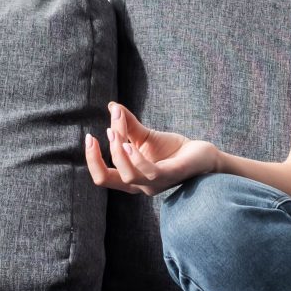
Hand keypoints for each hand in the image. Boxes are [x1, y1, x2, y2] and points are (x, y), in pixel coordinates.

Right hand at [83, 102, 219, 197]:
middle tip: (100, 134)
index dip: (91, 159)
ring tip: (114, 133)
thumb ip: (128, 126)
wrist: (202, 155)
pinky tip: (130, 144)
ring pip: (128, 176)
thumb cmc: (173, 149)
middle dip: (96, 159)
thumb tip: (111, 106)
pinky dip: (137, 159)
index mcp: (132, 177)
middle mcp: (140, 185)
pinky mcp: (171, 175)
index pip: (102, 177)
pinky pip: (150, 172)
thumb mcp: (146, 136)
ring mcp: (156, 183)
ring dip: (118, 154)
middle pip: (107, 180)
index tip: (89, 137)